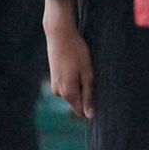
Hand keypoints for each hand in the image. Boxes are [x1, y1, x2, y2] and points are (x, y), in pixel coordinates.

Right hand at [44, 0, 93, 118]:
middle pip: (76, 102)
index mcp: (68, 94)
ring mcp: (54, 85)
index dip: (91, 104)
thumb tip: (90, 116)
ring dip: (79, 84)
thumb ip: (88, 96)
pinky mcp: (53, 77)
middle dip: (85, 92)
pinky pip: (66, 85)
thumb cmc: (77, 52)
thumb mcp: (87, 74)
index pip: (81, 111)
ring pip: (72, 93)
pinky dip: (73, 79)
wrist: (60, 34)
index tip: (95, 89)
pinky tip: (75, 65)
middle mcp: (58, 93)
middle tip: (89, 74)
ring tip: (82, 68)